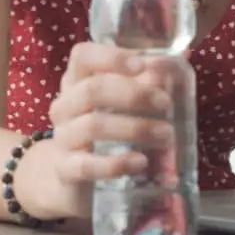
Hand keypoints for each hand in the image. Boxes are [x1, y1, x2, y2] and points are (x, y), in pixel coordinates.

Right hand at [21, 43, 174, 219]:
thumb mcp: (117, 106)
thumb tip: (172, 65)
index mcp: (76, 82)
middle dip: (134, 95)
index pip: (82, 57)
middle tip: (166, 104)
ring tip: (166, 134)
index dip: (111, 57)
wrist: (67, 177)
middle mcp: (65, 106)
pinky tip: (141, 162)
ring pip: (93, 126)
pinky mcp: (66, 169)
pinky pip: (87, 165)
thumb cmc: (100, 131)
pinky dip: (116, 163)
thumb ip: (142, 85)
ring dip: (134, 128)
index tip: (141, 65)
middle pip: (92, 90)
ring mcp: (62, 138)